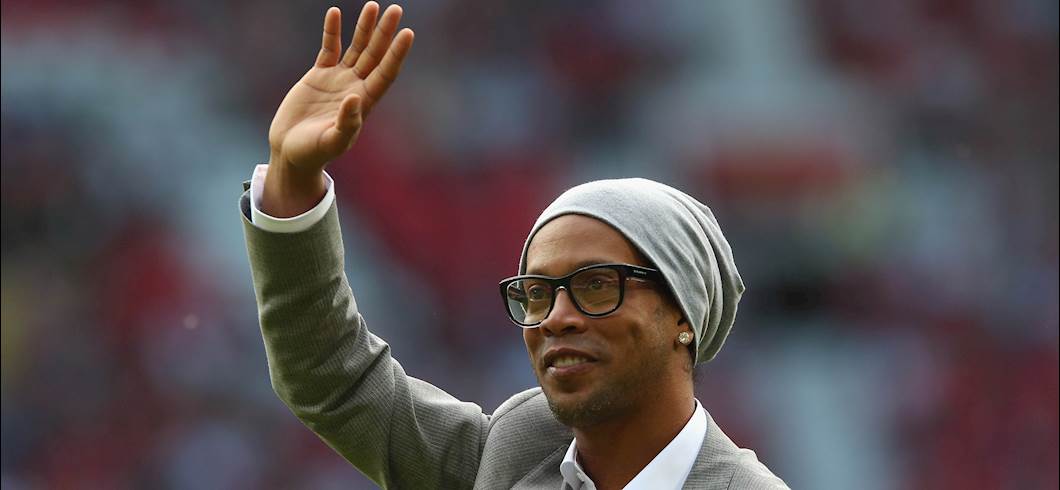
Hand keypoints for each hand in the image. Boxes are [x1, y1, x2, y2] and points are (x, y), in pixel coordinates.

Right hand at [263, 3, 412, 216]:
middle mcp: (355, 87)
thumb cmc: (314, 153)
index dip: (396, 54)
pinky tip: (335, 13)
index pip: (385, 73)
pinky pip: (329, 48)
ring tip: (373, 6)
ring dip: (365, 27)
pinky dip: (332, 31)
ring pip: (356, 47)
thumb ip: (346, 124)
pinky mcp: (319, 75)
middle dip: (385, 33)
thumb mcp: (331, 142)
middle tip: (397, 9)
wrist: (291, 151)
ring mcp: (338, 79)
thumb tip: (355, 99)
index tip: (407, 34)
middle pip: (375, 54)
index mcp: (364, 103)